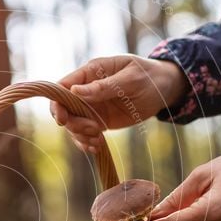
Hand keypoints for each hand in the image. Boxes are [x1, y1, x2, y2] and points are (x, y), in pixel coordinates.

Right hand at [50, 55, 187, 152]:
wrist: (163, 89)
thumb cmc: (148, 77)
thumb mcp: (130, 79)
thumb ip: (104, 86)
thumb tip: (74, 91)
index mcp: (90, 72)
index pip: (62, 87)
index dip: (57, 104)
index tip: (63, 120)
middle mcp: (86, 90)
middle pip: (64, 109)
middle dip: (73, 124)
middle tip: (93, 130)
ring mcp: (91, 106)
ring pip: (72, 124)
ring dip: (81, 136)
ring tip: (99, 140)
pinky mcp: (98, 120)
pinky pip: (83, 134)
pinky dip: (86, 143)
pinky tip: (98, 147)